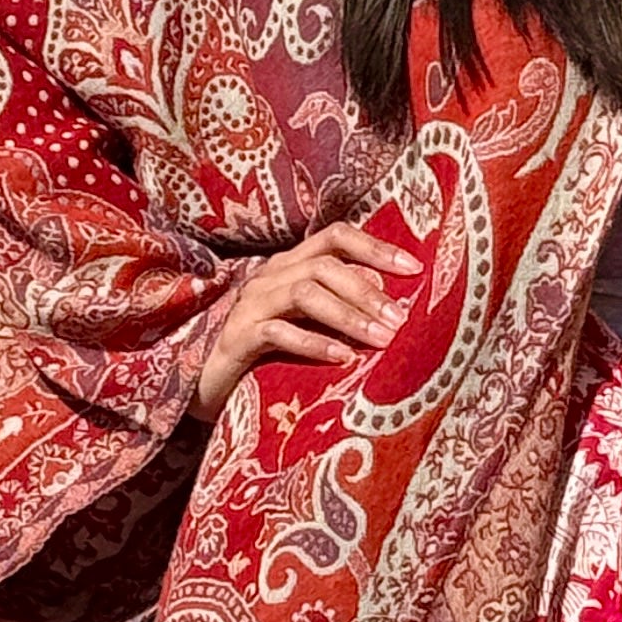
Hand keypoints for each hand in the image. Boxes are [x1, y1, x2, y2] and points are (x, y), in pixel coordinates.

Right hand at [193, 217, 409, 419]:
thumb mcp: (308, 325)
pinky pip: (278, 332)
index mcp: (289, 266)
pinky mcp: (237, 338)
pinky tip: (342, 359)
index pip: (335, 236)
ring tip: (380, 339)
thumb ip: (340, 306)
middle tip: (399, 319)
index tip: (414, 268)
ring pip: (304, 293)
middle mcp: (268, 277)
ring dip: (348, 316)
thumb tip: (389, 301)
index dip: (375, 247)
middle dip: (366, 290)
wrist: (206, 385)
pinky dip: (314, 343)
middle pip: (324, 265)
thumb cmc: (267, 355)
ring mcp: (250, 305)